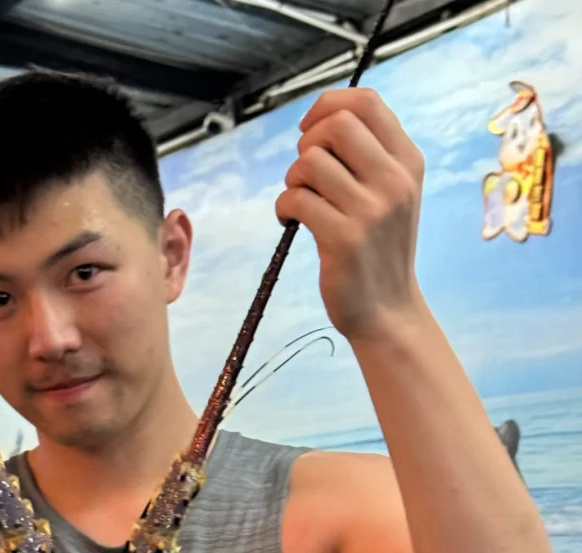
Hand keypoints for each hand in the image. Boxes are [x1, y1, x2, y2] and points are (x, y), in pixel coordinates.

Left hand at [276, 89, 424, 341]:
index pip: (367, 102)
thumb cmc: (380, 249)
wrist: (387, 310)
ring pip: (310, 162)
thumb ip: (369, 156)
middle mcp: (394, 180)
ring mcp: (370, 210)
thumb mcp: (392, 194)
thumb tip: (321, 120)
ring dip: (292, 179)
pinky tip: (290, 222)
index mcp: (408, 161)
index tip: (309, 130)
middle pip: (336, 125)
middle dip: (307, 143)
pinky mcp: (343, 239)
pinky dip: (283, 207)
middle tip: (304, 174)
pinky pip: (296, 200)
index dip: (328, 105)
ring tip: (300, 201)